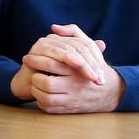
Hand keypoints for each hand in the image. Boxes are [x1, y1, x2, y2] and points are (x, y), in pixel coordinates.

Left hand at [11, 24, 125, 113]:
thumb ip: (73, 33)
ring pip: (46, 98)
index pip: (52, 65)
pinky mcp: (69, 110)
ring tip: (34, 82)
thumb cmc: (94, 65)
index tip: (27, 57)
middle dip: (34, 77)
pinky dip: (40, 101)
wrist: (111, 92)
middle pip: (47, 83)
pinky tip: (40, 93)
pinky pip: (49, 108)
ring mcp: (73, 100)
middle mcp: (76, 86)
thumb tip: (54, 28)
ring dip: (35, 90)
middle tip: (30, 71)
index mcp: (79, 70)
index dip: (36, 61)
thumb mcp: (88, 47)